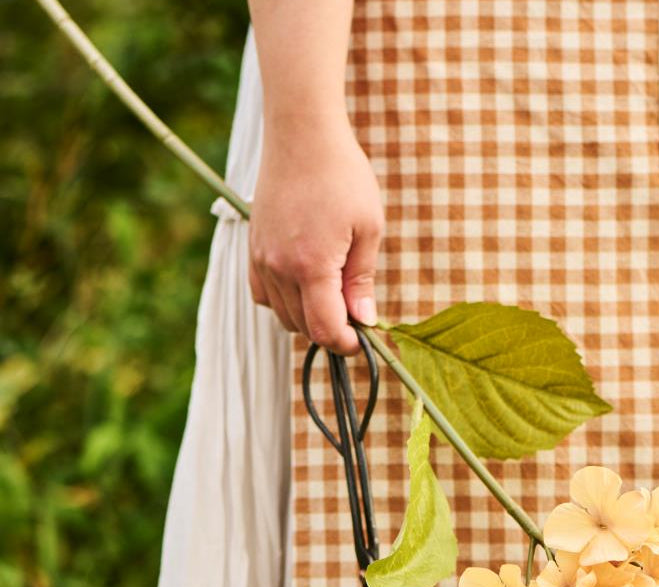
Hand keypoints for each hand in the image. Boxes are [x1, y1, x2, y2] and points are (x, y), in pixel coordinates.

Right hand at [248, 115, 384, 354]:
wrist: (301, 132)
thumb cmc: (343, 175)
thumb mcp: (368, 228)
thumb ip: (362, 280)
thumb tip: (364, 320)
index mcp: (311, 266)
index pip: (324, 329)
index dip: (346, 344)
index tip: (363, 339)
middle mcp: (279, 268)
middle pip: (303, 327)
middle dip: (332, 330)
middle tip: (356, 311)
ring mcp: (262, 259)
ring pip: (283, 315)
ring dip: (309, 316)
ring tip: (335, 292)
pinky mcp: (253, 248)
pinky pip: (263, 295)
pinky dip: (284, 301)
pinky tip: (305, 284)